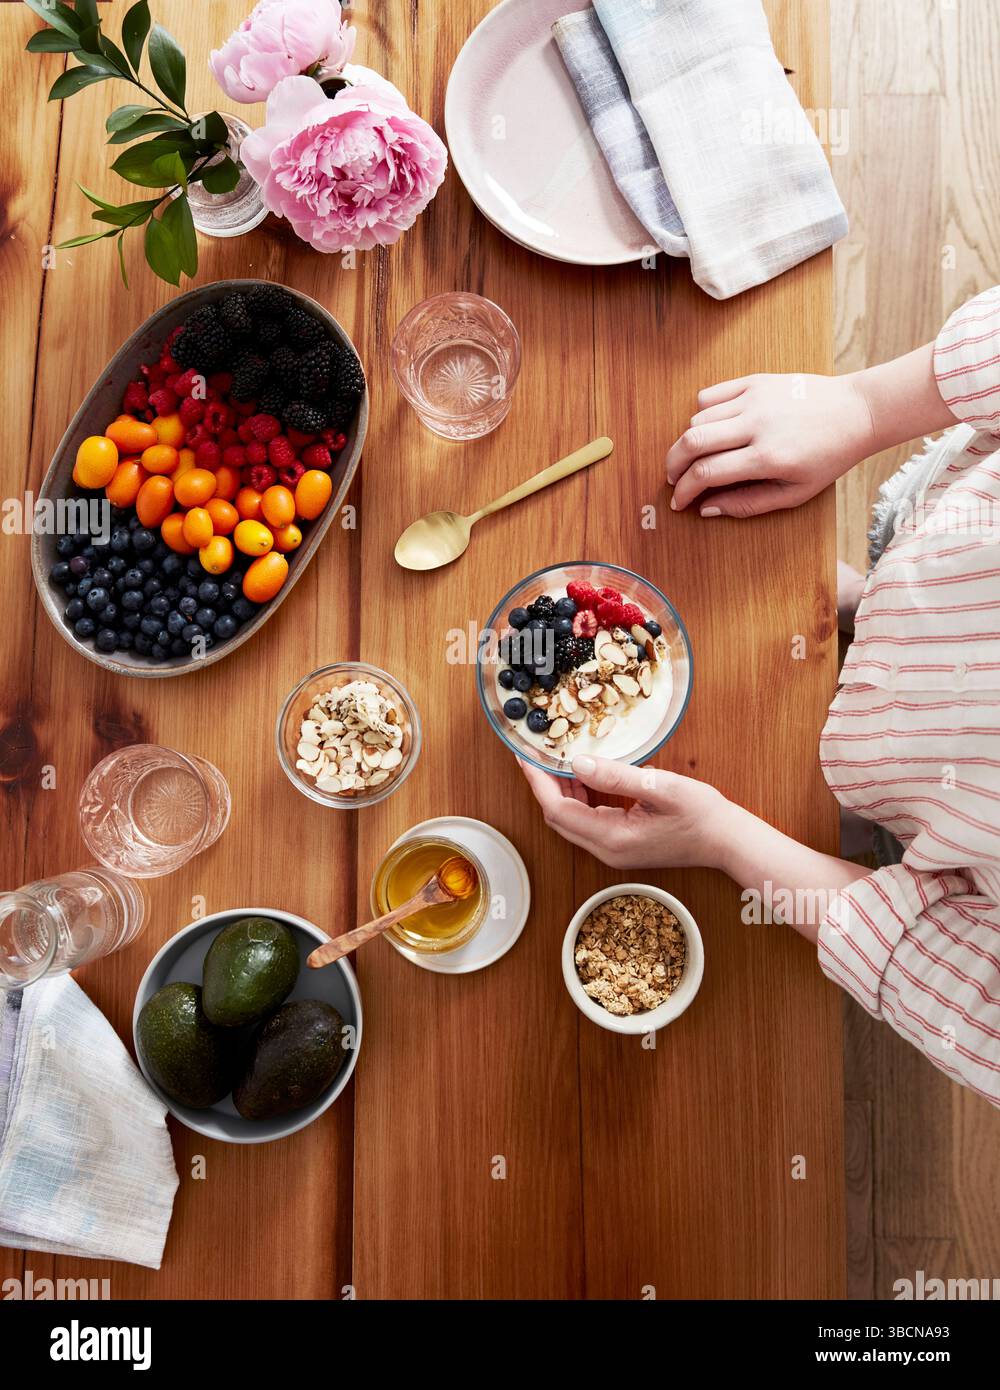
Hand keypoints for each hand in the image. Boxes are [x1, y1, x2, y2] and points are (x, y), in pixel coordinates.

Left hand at [518, 754, 730, 868]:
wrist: (727, 842)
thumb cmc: (701, 814)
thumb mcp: (660, 787)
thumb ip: (616, 776)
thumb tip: (577, 762)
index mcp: (612, 838)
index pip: (557, 810)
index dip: (538, 782)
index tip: (526, 756)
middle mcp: (607, 850)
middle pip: (559, 818)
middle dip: (544, 785)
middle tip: (537, 753)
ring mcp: (614, 851)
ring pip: (572, 820)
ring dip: (562, 791)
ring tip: (558, 759)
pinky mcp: (622, 846)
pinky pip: (589, 822)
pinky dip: (580, 798)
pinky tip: (585, 777)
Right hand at [665, 371, 875, 517]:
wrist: (856, 412)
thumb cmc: (828, 457)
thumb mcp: (795, 494)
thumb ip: (747, 504)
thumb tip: (706, 508)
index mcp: (767, 457)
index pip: (705, 474)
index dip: (684, 491)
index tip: (678, 502)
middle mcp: (756, 424)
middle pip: (691, 442)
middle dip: (673, 465)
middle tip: (673, 479)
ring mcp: (754, 398)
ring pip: (697, 419)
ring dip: (689, 442)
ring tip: (696, 457)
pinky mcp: (755, 380)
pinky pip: (710, 395)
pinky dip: (702, 414)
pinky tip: (711, 429)